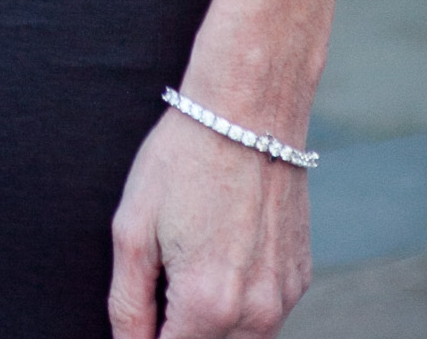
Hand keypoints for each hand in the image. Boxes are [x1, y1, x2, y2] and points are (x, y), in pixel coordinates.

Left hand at [110, 106, 309, 335]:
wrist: (248, 109)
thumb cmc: (184, 158)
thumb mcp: (132, 228)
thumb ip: (127, 303)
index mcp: (207, 304)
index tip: (141, 314)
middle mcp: (255, 313)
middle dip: (177, 330)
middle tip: (163, 277)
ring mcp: (283, 298)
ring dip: (209, 323)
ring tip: (191, 260)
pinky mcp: (299, 279)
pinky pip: (265, 315)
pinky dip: (239, 302)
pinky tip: (222, 253)